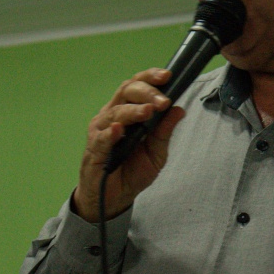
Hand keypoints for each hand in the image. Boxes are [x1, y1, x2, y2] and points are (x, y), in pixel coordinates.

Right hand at [73, 68, 185, 222]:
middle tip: (163, 101)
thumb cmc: (133, 170)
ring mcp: (101, 130)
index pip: (137, 85)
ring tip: (148, 111)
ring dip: (133, 111)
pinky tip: (119, 129)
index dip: (150, 77)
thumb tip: (179, 109)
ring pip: (115, 113)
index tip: (167, 76)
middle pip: (126, 92)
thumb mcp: (157, 151)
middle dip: (146, 92)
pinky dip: (110, 133)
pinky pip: (101, 138)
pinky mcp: (94, 149)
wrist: (115, 197)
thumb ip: (165, 131)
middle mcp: (112, 115)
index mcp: (128, 111)